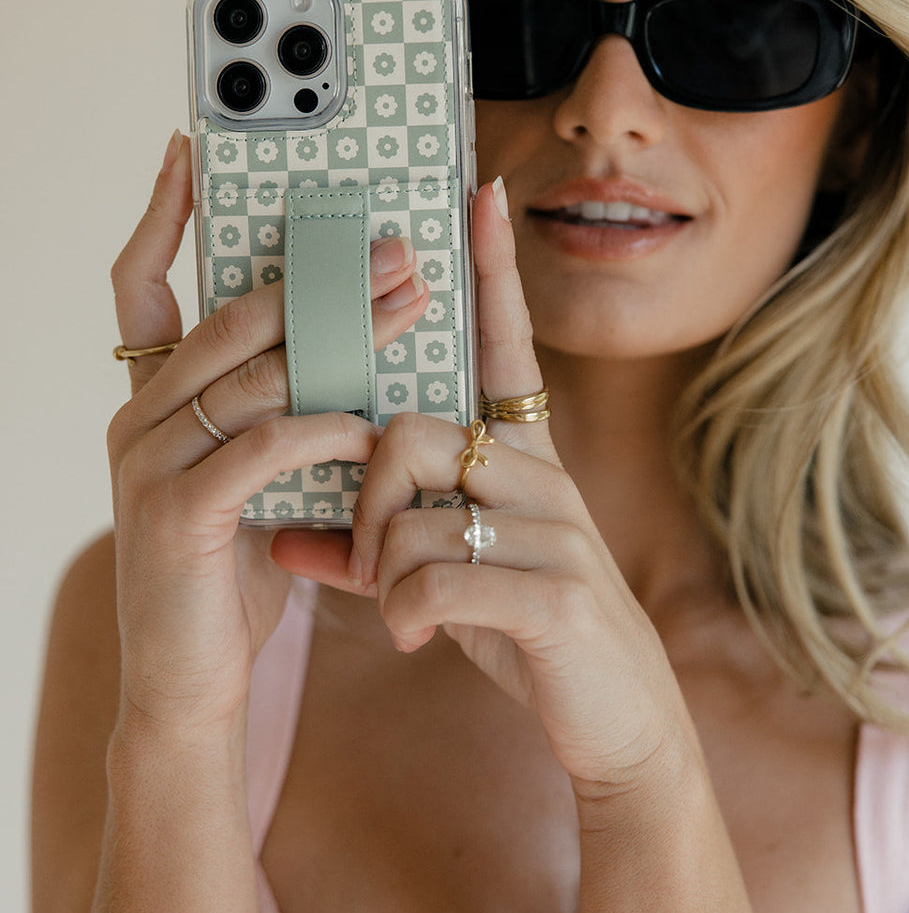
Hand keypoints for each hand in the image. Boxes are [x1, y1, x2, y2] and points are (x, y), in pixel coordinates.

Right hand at [107, 130, 428, 734]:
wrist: (188, 685)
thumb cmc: (228, 575)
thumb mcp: (249, 479)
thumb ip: (273, 414)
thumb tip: (344, 343)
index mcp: (149, 400)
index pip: (142, 285)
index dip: (164, 216)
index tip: (191, 150)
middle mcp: (136, 419)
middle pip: (231, 318)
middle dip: (320, 276)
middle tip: (395, 248)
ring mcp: (148, 463)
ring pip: (254, 372)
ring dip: (344, 337)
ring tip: (414, 307)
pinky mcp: (178, 512)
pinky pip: (263, 445)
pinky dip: (324, 426)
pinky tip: (372, 422)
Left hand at [270, 179, 676, 791]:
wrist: (617, 721)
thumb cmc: (528, 637)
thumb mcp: (449, 584)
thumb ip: (377, 553)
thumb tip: (287, 538)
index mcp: (522, 461)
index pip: (504, 348)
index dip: (492, 273)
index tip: (479, 191)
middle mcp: (544, 477)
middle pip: (412, 434)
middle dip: (367, 499)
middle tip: (368, 557)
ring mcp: (556, 531)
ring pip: (420, 510)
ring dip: (385, 569)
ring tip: (401, 610)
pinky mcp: (557, 593)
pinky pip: (441, 578)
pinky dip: (408, 613)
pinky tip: (419, 638)